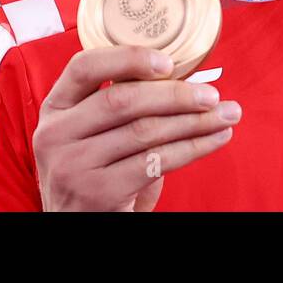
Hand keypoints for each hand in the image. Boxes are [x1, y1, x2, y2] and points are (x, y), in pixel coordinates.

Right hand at [32, 45, 239, 210]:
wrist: (79, 225)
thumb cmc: (97, 170)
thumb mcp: (92, 133)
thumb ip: (121, 104)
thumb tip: (183, 77)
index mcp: (55, 107)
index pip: (84, 66)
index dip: (128, 58)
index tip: (169, 62)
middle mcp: (56, 133)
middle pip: (122, 100)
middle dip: (175, 94)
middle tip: (212, 95)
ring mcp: (73, 165)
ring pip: (145, 131)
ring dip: (194, 122)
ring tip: (226, 115)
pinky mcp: (97, 192)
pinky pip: (155, 162)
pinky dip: (192, 148)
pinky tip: (215, 139)